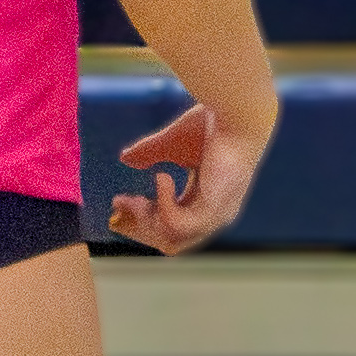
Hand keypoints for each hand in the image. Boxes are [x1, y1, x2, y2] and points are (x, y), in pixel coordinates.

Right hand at [109, 100, 267, 255]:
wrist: (236, 114)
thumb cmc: (212, 124)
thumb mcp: (171, 143)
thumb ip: (150, 153)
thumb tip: (125, 158)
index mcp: (208, 202)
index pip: (172, 228)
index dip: (142, 221)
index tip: (118, 204)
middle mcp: (215, 214)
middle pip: (168, 241)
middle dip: (138, 224)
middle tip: (120, 202)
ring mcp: (217, 214)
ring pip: (170, 239)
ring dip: (144, 218)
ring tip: (135, 196)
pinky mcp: (214, 210)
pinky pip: (176, 226)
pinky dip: (161, 206)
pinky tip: (161, 178)